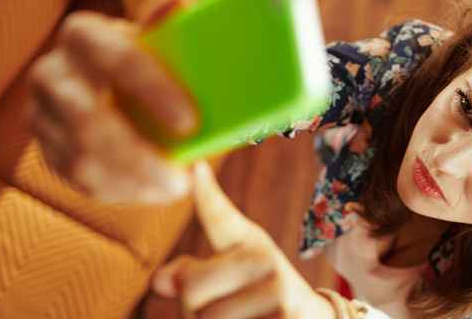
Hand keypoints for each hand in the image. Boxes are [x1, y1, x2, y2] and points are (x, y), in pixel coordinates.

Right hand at [27, 0, 198, 203]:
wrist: (110, 88)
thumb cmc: (144, 62)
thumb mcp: (155, 41)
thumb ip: (167, 28)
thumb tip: (181, 2)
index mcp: (82, 36)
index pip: (110, 57)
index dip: (149, 88)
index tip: (190, 122)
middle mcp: (52, 74)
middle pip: (86, 120)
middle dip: (138, 155)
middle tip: (182, 179)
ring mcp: (43, 115)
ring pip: (80, 158)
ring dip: (133, 180)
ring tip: (175, 188)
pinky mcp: (47, 149)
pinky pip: (78, 180)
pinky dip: (121, 191)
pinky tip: (152, 192)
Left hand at [152, 162, 336, 318]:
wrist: (312, 318)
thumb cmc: (258, 300)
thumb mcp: (229, 278)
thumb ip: (192, 275)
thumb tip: (159, 280)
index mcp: (247, 242)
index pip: (221, 218)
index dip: (207, 194)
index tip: (196, 168)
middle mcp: (264, 258)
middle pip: (192, 291)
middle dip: (193, 310)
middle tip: (223, 310)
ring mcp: (278, 290)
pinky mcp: (287, 318)